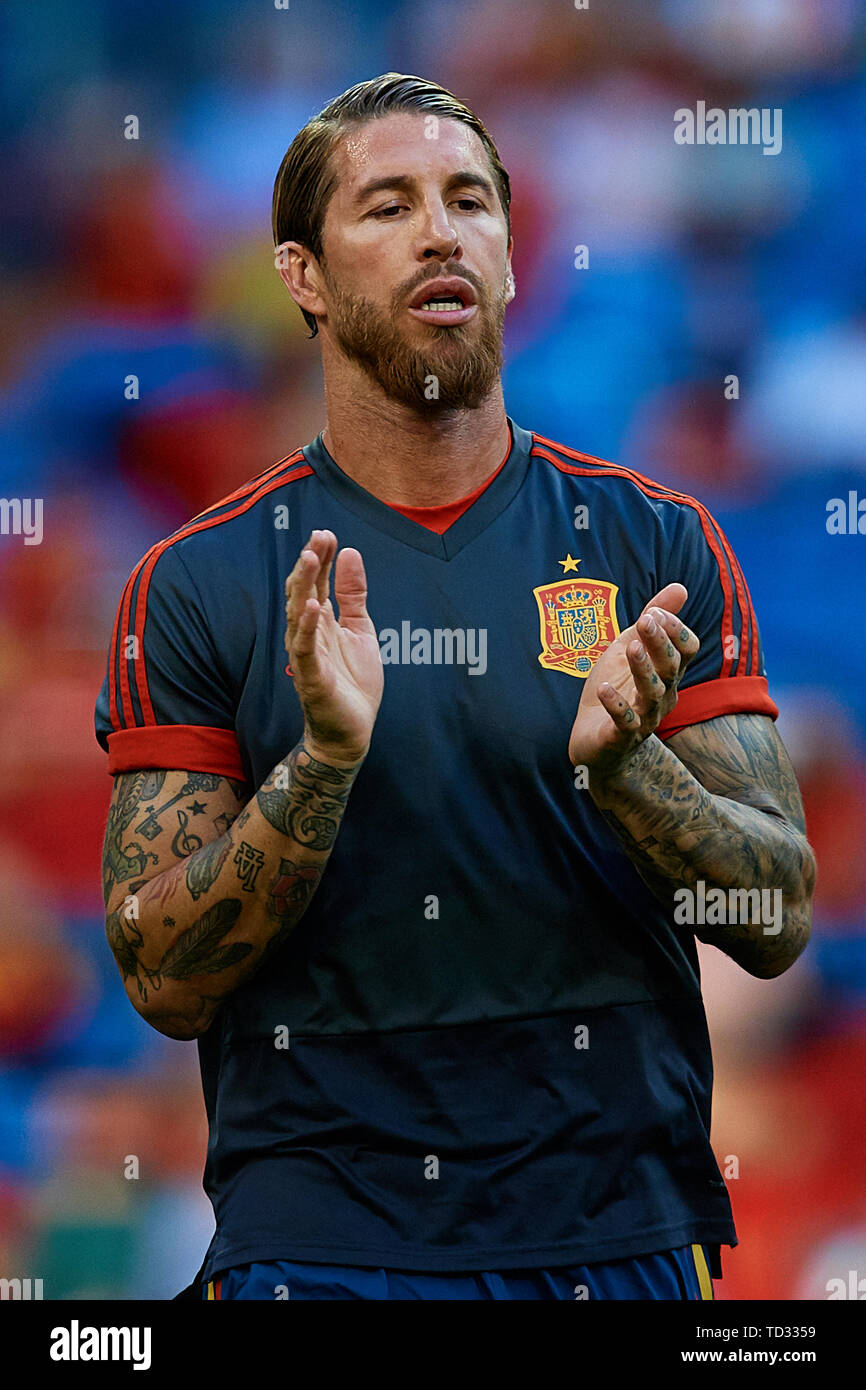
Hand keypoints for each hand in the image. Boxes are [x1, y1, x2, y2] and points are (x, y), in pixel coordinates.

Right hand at [285, 530, 383, 764]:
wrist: (352, 731)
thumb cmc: (353, 682)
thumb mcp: (361, 630)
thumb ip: (353, 595)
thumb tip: (350, 552)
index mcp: (321, 622)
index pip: (316, 582)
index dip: (321, 558)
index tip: (327, 532)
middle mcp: (308, 635)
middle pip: (303, 592)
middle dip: (309, 564)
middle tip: (317, 537)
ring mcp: (306, 656)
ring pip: (298, 615)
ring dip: (304, 586)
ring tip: (310, 558)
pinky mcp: (310, 678)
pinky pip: (303, 649)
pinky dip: (307, 628)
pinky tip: (313, 607)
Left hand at [567, 582, 698, 778]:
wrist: (596, 742)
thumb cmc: (617, 689)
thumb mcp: (630, 647)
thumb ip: (653, 619)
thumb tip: (680, 586)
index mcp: (667, 672)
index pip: (686, 649)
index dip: (674, 629)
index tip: (652, 612)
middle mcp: (663, 695)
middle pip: (671, 667)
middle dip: (660, 643)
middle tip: (644, 620)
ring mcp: (644, 717)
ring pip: (652, 694)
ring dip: (643, 669)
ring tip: (631, 648)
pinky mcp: (620, 736)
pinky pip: (624, 722)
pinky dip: (616, 706)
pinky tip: (604, 689)